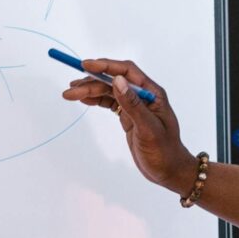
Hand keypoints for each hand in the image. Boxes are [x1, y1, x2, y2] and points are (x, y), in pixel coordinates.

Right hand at [61, 57, 195, 193]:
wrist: (168, 171)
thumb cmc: (164, 151)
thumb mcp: (148, 129)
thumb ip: (133, 105)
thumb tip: (117, 80)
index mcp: (152, 93)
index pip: (127, 71)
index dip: (106, 66)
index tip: (86, 65)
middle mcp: (143, 95)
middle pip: (113, 81)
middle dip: (91, 82)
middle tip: (70, 90)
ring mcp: (135, 106)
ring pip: (109, 92)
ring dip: (90, 91)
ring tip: (70, 94)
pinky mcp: (128, 116)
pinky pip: (110, 102)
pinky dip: (96, 100)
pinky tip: (83, 99)